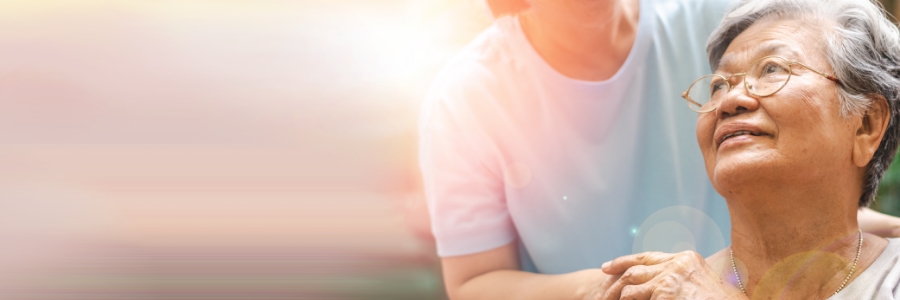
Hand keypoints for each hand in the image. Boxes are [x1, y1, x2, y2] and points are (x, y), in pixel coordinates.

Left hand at [597, 251, 745, 299]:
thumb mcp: (702, 283)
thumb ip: (683, 279)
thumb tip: (668, 285)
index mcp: (687, 260)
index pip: (648, 257)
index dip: (625, 261)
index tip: (608, 266)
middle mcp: (677, 265)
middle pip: (636, 268)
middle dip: (616, 275)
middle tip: (602, 279)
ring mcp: (670, 280)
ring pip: (631, 288)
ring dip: (618, 297)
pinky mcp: (665, 295)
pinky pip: (634, 299)